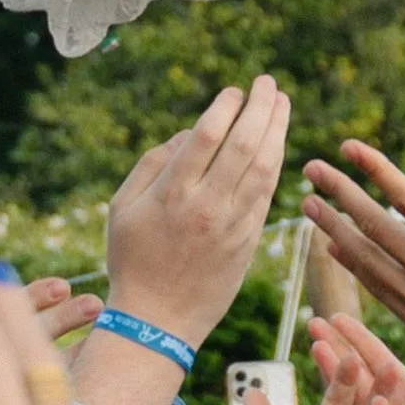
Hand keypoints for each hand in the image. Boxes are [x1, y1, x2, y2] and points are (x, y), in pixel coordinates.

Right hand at [103, 79, 291, 344]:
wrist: (157, 320)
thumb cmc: (132, 261)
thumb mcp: (122, 208)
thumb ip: (151, 164)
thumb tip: (186, 135)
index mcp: (172, 193)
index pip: (207, 136)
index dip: (226, 107)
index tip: (234, 91)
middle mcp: (207, 206)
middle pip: (245, 145)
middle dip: (261, 108)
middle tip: (269, 83)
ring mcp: (232, 224)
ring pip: (265, 167)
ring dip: (278, 130)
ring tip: (281, 103)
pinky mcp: (248, 241)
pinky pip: (267, 194)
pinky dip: (276, 164)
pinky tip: (278, 143)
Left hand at [302, 142, 404, 397]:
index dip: (377, 172)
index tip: (349, 148)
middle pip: (374, 227)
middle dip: (340, 195)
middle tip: (309, 168)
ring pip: (366, 257)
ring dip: (334, 228)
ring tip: (307, 203)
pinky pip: (374, 286)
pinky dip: (352, 263)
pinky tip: (334, 248)